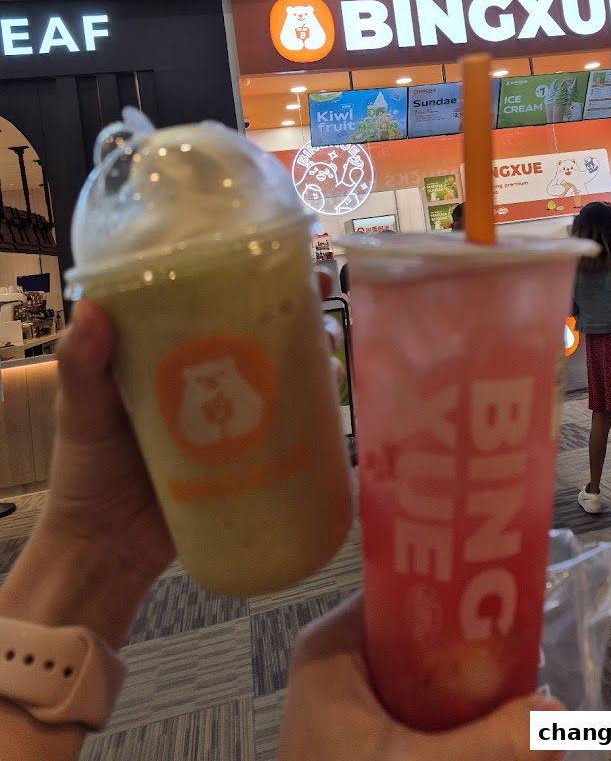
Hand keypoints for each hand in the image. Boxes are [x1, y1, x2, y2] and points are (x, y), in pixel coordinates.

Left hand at [40, 268, 341, 577]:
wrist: (106, 550)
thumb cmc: (86, 473)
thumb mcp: (81, 412)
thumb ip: (82, 366)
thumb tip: (90, 309)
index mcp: (168, 354)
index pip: (211, 299)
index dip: (244, 273)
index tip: (273, 252)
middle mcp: (207, 375)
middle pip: (260, 327)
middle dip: (297, 304)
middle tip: (321, 289)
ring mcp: (234, 415)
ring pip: (284, 368)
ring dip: (315, 349)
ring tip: (332, 343)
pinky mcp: (252, 453)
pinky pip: (291, 423)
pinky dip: (318, 405)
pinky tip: (337, 395)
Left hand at [279, 593, 563, 760]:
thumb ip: (490, 747)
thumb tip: (561, 717)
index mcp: (336, 645)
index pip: (406, 589)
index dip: (460, 592)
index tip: (515, 604)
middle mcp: (342, 664)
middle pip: (423, 638)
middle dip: (478, 654)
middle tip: (533, 658)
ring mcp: (353, 705)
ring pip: (428, 683)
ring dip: (474, 695)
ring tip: (527, 692)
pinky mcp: (366, 741)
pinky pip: (422, 718)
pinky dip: (457, 728)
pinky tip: (496, 734)